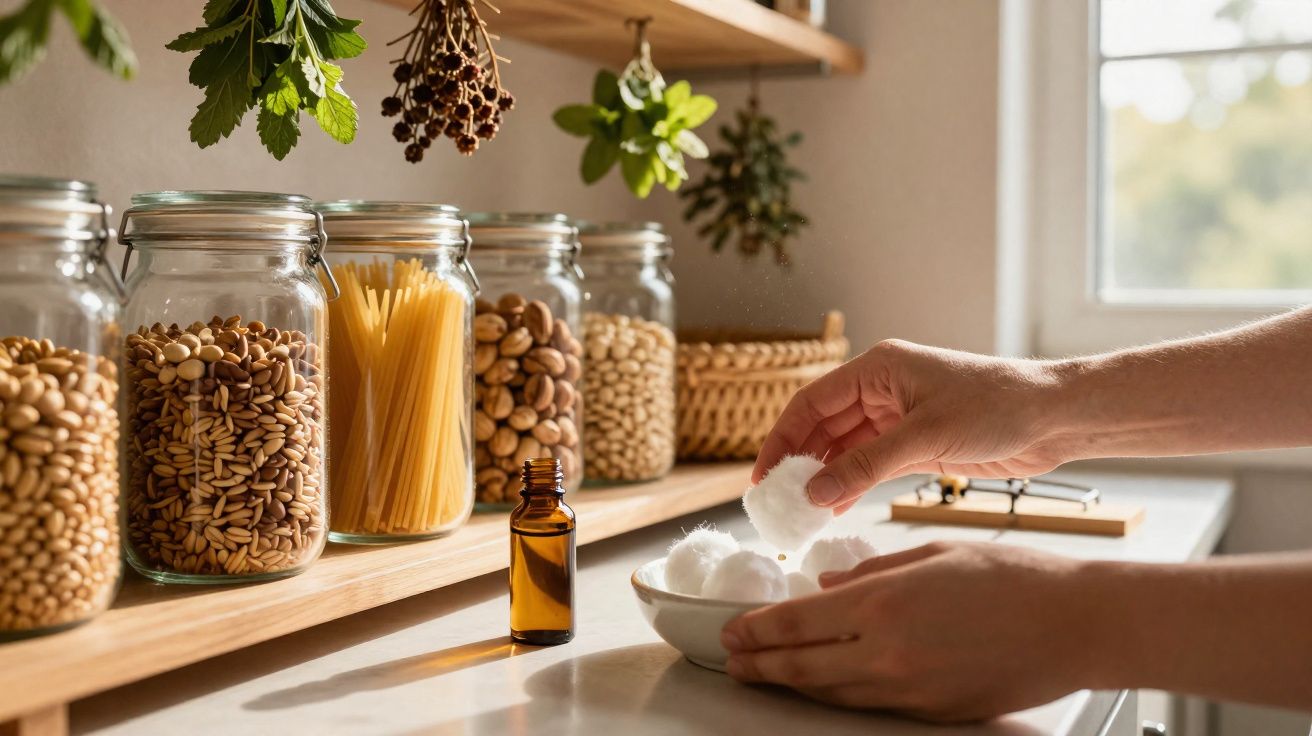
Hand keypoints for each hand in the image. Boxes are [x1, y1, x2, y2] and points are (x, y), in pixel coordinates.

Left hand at [720, 542, 1099, 721]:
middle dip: (761, 665)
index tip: (733, 630)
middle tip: (735, 662)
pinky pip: (871, 705)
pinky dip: (839, 695)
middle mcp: (888, 653)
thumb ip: (872, 572)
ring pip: (832, 693)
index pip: (796, 623)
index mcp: (883, 604)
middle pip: (803, 666)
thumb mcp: (933, 554)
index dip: (756, 630)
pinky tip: (826, 687)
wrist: (1077, 625)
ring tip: (767, 677)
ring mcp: (911, 690)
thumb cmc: (1014, 578)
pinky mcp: (934, 712)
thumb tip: (828, 587)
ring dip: (793, 684)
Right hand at [753, 340, 1068, 508]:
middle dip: (798, 463)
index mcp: (878, 369)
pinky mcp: (917, 445)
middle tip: (776, 502)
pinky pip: (870, 465)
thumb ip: (867, 465)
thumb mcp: (926, 436)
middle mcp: (882, 390)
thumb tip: (814, 491)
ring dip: (823, 478)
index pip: (811, 403)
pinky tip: (832, 508)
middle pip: (823, 427)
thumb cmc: (999, 406)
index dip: (781, 438)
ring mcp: (898, 418)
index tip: (762, 475)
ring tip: (799, 513)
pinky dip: (850, 485)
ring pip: (844, 449)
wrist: (1054, 418)